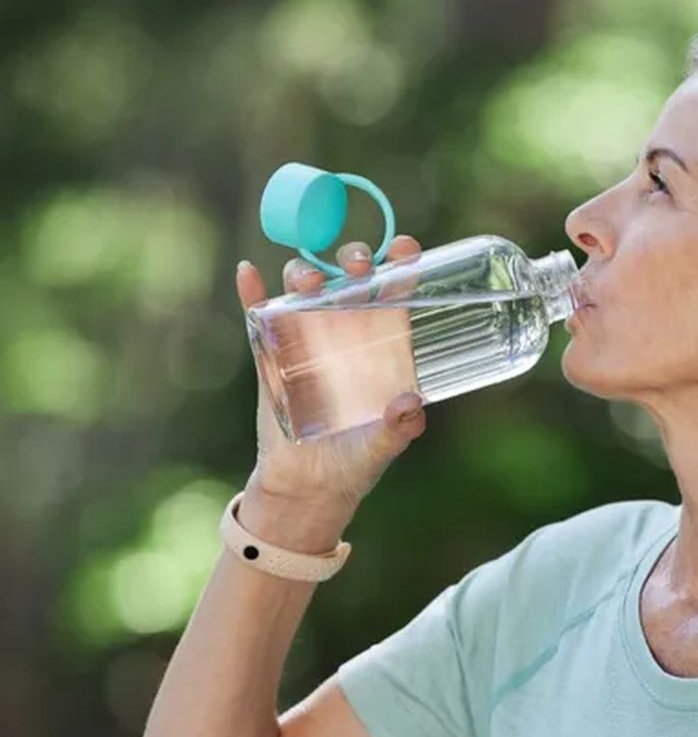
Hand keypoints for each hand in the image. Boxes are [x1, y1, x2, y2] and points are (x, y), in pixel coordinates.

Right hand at [236, 237, 427, 513]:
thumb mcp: (381, 447)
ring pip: (305, 292)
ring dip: (305, 275)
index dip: (400, 266)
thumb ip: (398, 429)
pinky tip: (247, 273)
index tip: (407, 248)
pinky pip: (259, 318)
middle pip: (349, 282)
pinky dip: (251, 293)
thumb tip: (411, 406)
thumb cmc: (354, 463)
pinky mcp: (271, 358)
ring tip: (307, 280)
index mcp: (382, 347)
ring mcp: (307, 341)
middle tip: (356, 263)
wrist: (306, 488)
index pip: (394, 296)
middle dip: (353, 261)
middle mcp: (346, 335)